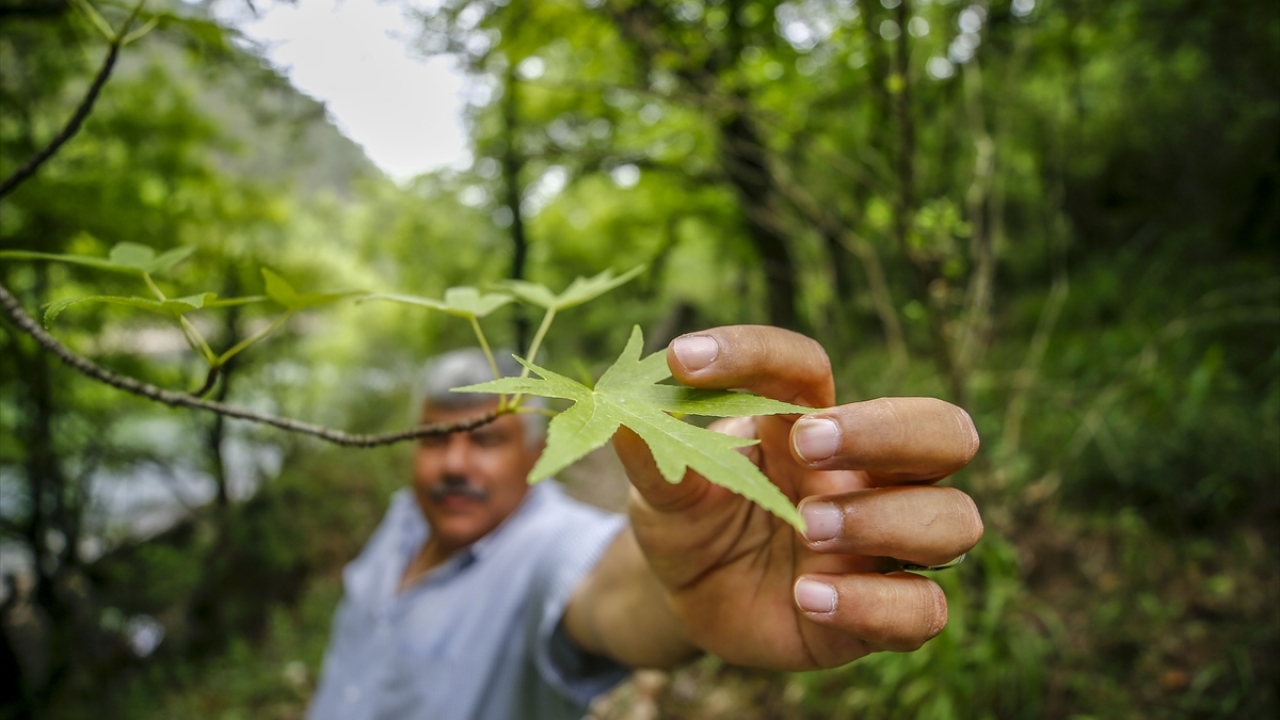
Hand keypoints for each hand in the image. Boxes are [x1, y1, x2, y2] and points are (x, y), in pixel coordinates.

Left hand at [614, 325, 982, 669]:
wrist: (692, 601)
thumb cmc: (692, 524)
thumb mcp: (663, 494)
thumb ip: (652, 459)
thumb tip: (620, 414)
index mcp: (809, 425)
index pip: (807, 367)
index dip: (754, 353)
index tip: (682, 361)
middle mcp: (864, 477)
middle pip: (942, 430)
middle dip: (887, 429)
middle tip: (809, 444)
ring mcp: (881, 546)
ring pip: (954, 519)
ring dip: (886, 517)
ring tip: (807, 527)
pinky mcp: (880, 614)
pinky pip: (924, 610)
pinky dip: (875, 603)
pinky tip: (808, 597)